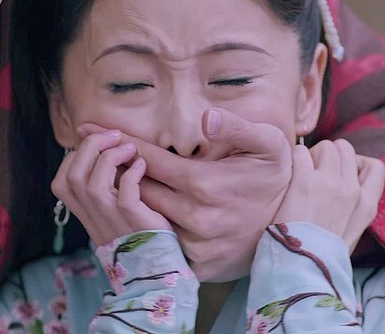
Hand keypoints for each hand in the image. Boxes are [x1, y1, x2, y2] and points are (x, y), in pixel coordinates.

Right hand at [50, 130, 171, 245]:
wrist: (161, 270)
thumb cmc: (143, 234)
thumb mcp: (117, 213)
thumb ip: (108, 189)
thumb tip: (103, 152)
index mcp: (87, 216)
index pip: (61, 183)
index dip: (74, 157)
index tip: (99, 146)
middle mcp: (94, 219)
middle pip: (72, 177)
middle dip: (90, 147)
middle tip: (114, 136)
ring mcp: (113, 222)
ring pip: (91, 185)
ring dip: (110, 157)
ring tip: (130, 149)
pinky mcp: (136, 223)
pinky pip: (125, 195)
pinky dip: (132, 174)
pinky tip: (142, 166)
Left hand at [78, 109, 292, 281]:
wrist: (294, 225)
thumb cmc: (275, 176)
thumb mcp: (268, 144)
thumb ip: (237, 127)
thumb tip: (205, 120)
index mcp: (206, 183)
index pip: (150, 158)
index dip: (120, 139)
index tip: (90, 126)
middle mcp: (196, 217)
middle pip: (139, 188)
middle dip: (117, 166)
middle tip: (96, 149)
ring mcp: (194, 244)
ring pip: (145, 216)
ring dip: (126, 195)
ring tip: (110, 175)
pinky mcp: (196, 264)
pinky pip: (160, 241)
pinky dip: (146, 224)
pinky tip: (137, 209)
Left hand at [275, 139, 384, 252]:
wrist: (301, 272)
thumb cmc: (321, 256)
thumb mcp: (351, 236)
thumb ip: (353, 211)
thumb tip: (347, 191)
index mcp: (367, 206)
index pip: (376, 166)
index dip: (357, 162)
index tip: (341, 172)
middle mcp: (353, 192)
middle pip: (345, 148)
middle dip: (328, 154)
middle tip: (314, 172)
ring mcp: (330, 185)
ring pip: (326, 146)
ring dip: (311, 154)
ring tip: (301, 174)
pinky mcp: (305, 183)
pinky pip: (300, 152)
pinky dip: (293, 158)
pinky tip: (289, 174)